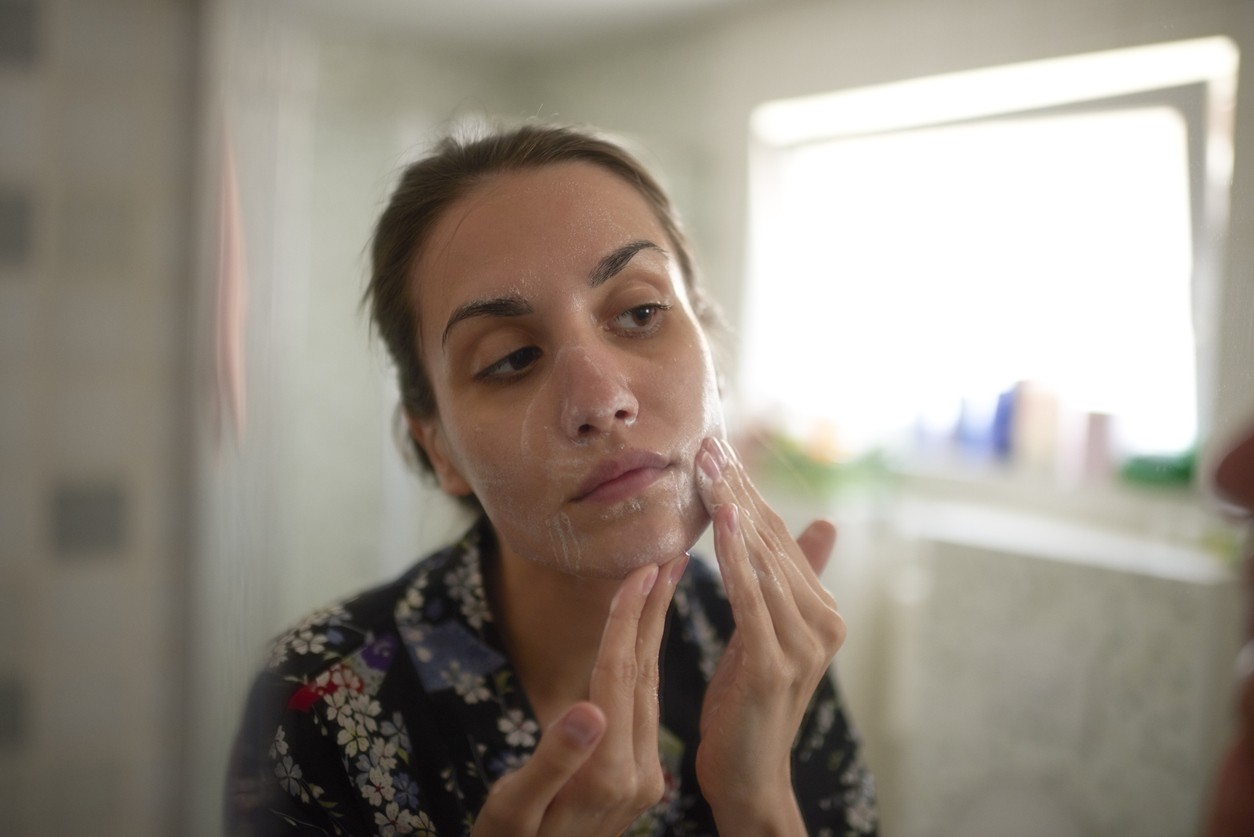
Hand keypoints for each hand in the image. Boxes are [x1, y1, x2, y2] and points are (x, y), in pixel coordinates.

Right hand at [471, 555, 686, 835]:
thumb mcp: (515, 811)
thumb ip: (554, 761)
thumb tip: (587, 707)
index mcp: (608, 774)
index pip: (618, 679)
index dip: (627, 620)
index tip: (641, 569)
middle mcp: (637, 774)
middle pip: (643, 677)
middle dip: (653, 613)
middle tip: (669, 556)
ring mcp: (643, 780)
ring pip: (649, 691)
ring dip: (655, 634)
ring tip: (664, 583)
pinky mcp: (639, 782)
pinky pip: (644, 711)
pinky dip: (645, 668)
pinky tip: (644, 643)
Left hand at [693, 436, 843, 834]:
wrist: (747, 773)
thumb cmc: (748, 703)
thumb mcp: (768, 633)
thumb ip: (790, 580)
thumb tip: (824, 524)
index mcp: (825, 611)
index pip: (781, 538)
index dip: (749, 492)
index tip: (720, 450)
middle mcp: (825, 622)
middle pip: (773, 541)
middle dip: (738, 489)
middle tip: (709, 442)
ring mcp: (805, 643)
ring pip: (763, 560)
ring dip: (733, 509)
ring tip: (709, 467)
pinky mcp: (776, 662)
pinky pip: (751, 596)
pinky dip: (737, 556)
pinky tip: (722, 521)